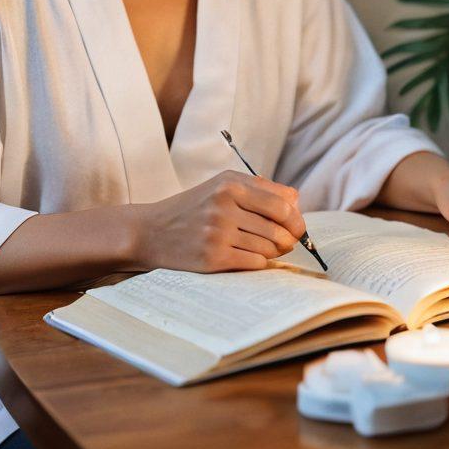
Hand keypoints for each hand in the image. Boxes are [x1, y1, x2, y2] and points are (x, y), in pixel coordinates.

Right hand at [130, 169, 306, 271]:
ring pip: (269, 248)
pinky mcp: (212, 258)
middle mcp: (224, 206)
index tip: (298, 227)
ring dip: (273, 252)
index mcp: (230, 185)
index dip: (296, 218)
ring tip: (263, 249)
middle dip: (288, 239)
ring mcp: (217, 233)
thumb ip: (259, 189)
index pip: (282, 203)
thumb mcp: (221, 186)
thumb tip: (296, 201)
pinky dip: (258, 263)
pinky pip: (254, 263)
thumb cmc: (193, 208)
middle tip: (286, 243)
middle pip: (279, 228)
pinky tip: (248, 257)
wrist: (151, 231)